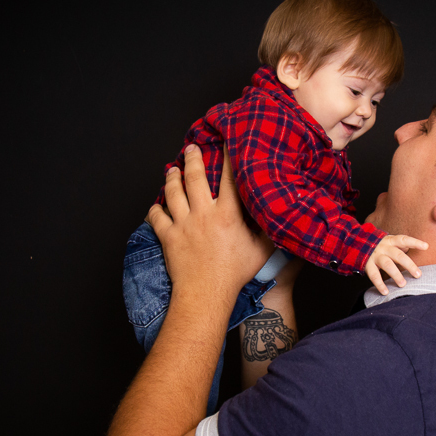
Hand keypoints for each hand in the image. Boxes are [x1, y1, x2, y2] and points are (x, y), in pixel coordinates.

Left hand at [147, 145, 273, 300]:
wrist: (206, 294)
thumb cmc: (234, 275)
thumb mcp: (260, 251)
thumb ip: (269, 231)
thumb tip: (280, 218)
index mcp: (227, 215)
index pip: (229, 178)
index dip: (229, 156)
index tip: (228, 140)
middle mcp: (203, 214)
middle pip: (194, 177)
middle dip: (192, 158)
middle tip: (192, 148)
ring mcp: (183, 224)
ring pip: (172, 192)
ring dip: (171, 178)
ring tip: (172, 169)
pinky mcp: (168, 236)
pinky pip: (156, 216)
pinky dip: (155, 208)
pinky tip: (157, 204)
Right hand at [364, 234, 427, 295]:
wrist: (358, 244)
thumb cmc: (382, 246)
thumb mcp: (391, 243)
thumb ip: (402, 246)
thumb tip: (421, 250)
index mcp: (391, 241)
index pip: (404, 239)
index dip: (415, 242)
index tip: (426, 246)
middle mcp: (384, 247)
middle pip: (398, 255)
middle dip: (409, 265)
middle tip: (418, 275)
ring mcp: (375, 256)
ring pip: (387, 265)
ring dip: (396, 275)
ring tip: (403, 284)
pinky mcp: (367, 265)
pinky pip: (374, 275)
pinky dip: (380, 284)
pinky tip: (386, 292)